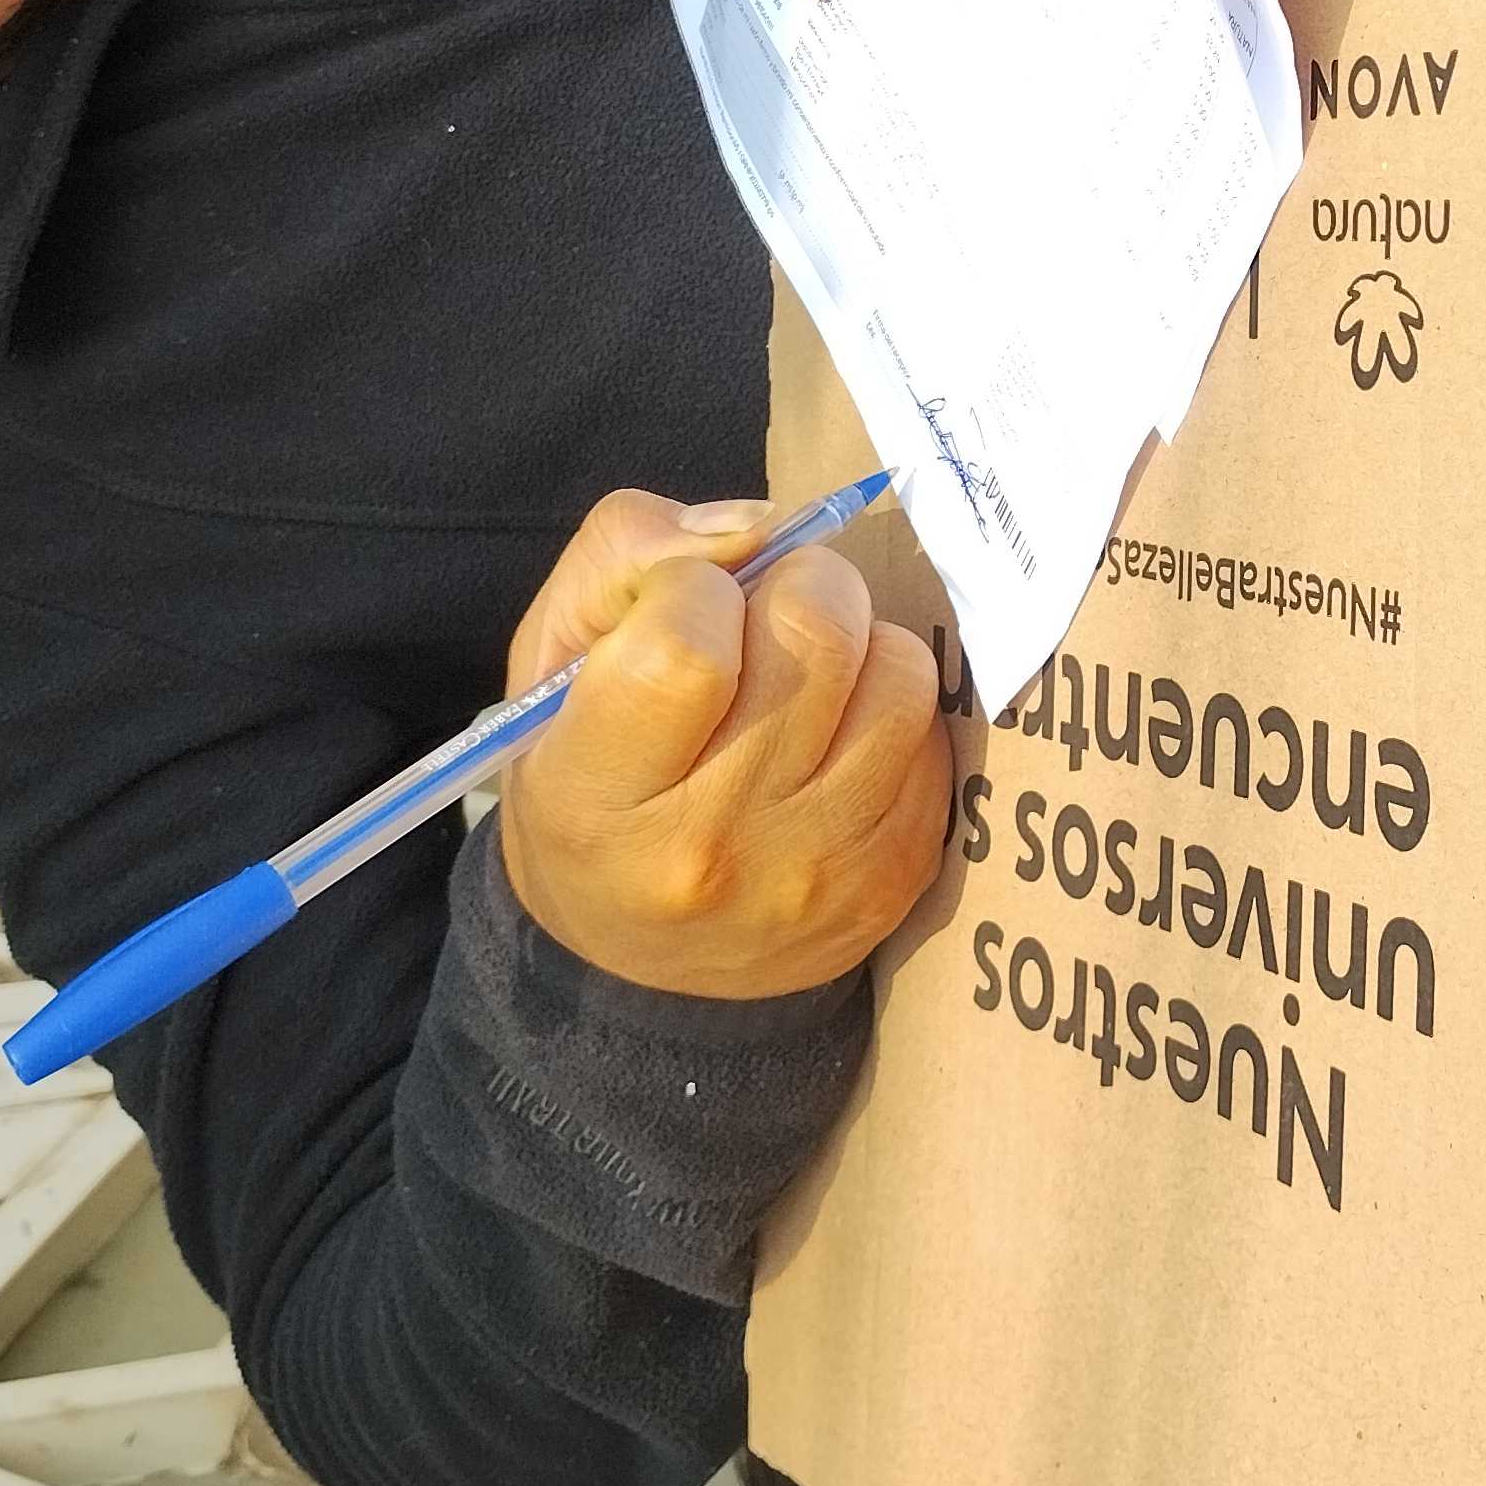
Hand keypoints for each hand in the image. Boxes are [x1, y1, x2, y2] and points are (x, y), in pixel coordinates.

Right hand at [497, 491, 951, 1000]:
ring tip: (806, 672)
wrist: (634, 959)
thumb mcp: (552, 659)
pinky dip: (888, 704)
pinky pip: (933, 732)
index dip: (691, 588)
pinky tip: (836, 733)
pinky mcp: (896, 876)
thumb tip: (760, 526)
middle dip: (792, 587)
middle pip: (814, 634)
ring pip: (897, 672)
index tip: (678, 608)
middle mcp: (713, 847)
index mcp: (599, 796)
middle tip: (757, 621)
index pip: (687, 643)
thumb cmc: (586, 782)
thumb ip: (628, 554)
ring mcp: (818, 870)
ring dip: (857, 643)